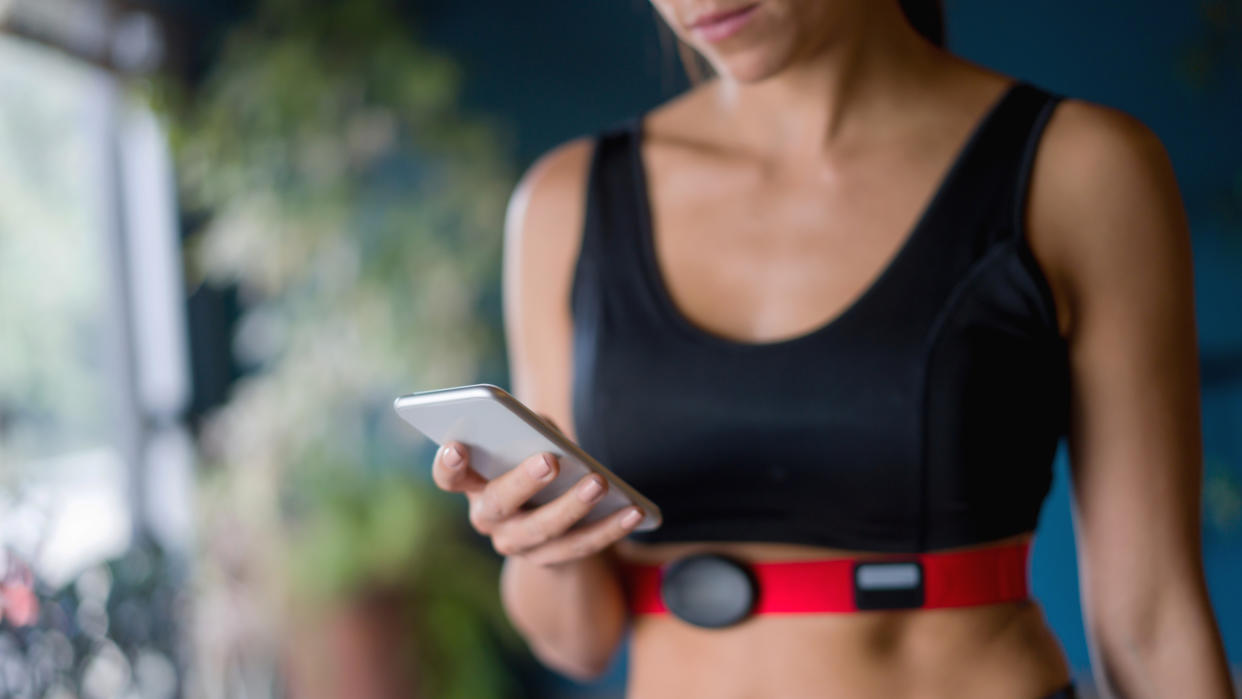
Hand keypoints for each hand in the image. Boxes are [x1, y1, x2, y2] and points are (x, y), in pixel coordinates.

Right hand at [430, 433, 643, 567]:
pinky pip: (581, 546)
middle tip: (549, 460)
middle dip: (523, 481)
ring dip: (572, 507)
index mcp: (474, 483)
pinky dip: (610, 528)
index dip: (448, 464)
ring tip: (599, 483)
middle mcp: (487, 518)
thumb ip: (530, 430)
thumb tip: (545, 431)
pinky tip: (635, 510)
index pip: (449, 476)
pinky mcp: (550, 560)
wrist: (549, 523)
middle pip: (499, 503)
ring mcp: (516, 544)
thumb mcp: (531, 442)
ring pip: (542, 529)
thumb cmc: (535, 462)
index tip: (457, 445)